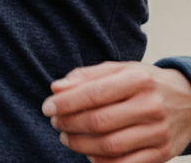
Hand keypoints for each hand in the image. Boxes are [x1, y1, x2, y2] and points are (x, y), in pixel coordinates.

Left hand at [43, 61, 190, 161]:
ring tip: (66, 137)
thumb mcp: (119, 69)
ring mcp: (158, 133)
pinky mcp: (162, 154)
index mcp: (136, 80)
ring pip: (110, 146)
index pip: (93, 93)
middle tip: (55, 123)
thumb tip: (56, 89)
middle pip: (99, 121)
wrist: (189, 101)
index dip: (65, 103)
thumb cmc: (144, 82)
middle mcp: (149, 106)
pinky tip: (89, 154)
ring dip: (80, 145)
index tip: (47, 107)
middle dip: (69, 124)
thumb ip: (86, 76)